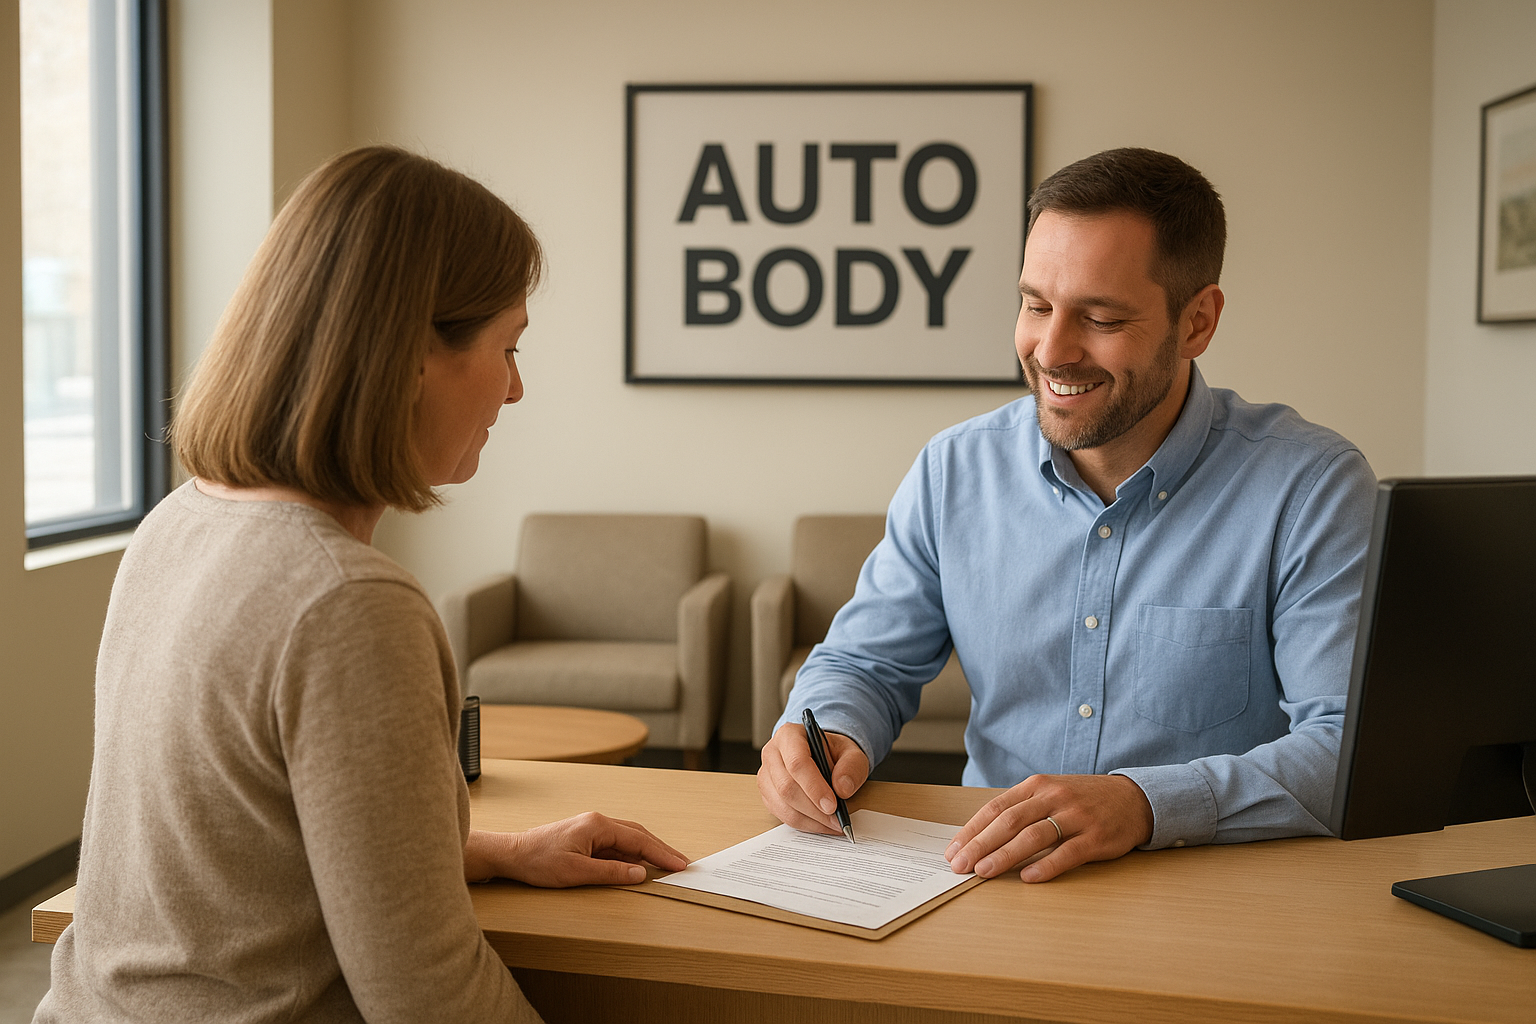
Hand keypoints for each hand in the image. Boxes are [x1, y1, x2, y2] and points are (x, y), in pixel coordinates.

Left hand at [464, 814, 688, 886]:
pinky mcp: (586, 838)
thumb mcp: (576, 872)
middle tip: (681, 863)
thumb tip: (639, 873)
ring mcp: (592, 829)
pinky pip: (615, 846)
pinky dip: (631, 855)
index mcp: (598, 825)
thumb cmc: (539, 861)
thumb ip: (611, 873)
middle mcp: (598, 822)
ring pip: (628, 840)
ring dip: (647, 852)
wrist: (512, 854)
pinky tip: (638, 866)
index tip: (679, 864)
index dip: (661, 853)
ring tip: (666, 865)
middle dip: (660, 850)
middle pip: (638, 835)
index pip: (638, 839)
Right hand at [757, 722, 869, 834]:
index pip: (797, 763)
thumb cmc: (834, 752)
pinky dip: (804, 824)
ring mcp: (766, 775)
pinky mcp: (767, 794)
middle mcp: (772, 753)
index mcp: (790, 735)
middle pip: (786, 787)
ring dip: (810, 820)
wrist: (823, 756)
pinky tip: (821, 824)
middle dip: (814, 809)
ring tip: (833, 824)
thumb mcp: (851, 753)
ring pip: (782, 805)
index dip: (814, 787)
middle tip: (837, 820)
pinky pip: (781, 815)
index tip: (833, 805)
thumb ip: (851, 767)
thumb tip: (842, 789)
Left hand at [944, 774, 1152, 882]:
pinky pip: (1067, 852)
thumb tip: (980, 838)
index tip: (952, 850)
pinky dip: (1046, 866)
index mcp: (1036, 786)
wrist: (1133, 799)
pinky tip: (1028, 877)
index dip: (971, 830)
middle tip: (960, 865)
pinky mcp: (1096, 837)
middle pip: (1009, 821)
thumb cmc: (1082, 800)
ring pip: (1033, 835)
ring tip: (984, 871)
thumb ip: (1020, 811)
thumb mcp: (1049, 794)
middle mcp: (1053, 797)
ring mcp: (1076, 816)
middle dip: (980, 844)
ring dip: (1005, 855)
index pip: (995, 808)